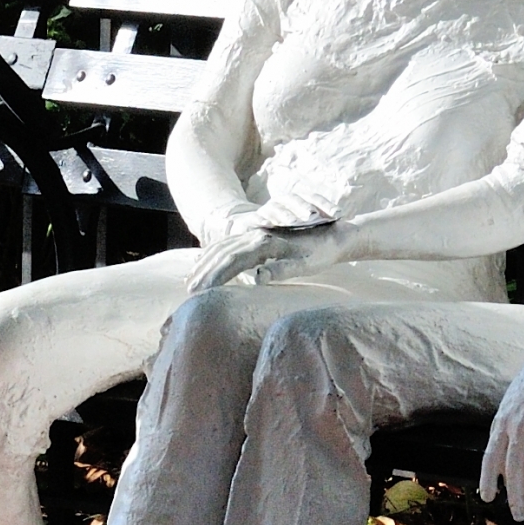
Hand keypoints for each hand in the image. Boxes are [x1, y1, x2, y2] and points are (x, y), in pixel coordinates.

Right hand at [185, 218, 344, 294]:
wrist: (336, 232)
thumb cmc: (323, 251)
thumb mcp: (306, 263)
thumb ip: (281, 269)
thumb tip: (257, 278)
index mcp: (264, 243)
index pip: (230, 260)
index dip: (212, 276)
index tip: (198, 292)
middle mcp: (256, 236)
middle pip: (221, 252)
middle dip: (203, 271)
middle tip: (187, 291)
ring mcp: (256, 235)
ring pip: (223, 247)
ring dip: (205, 263)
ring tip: (191, 279)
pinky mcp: (259, 237)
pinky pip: (230, 245)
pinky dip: (214, 254)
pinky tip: (207, 262)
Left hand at [479, 337, 523, 519]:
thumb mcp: (516, 402)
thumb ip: (512, 426)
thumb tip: (511, 449)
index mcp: (501, 421)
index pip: (490, 456)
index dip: (488, 479)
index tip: (488, 498)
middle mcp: (513, 427)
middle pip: (511, 468)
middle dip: (513, 494)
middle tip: (518, 515)